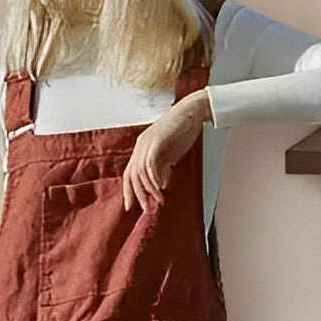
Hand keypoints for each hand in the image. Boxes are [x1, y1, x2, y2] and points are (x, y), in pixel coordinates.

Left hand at [122, 89, 211, 212]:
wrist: (192, 111)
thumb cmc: (182, 131)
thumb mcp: (170, 154)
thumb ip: (164, 169)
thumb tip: (161, 185)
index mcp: (142, 148)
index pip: (130, 173)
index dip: (129, 191)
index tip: (132, 207)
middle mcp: (141, 145)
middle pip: (131, 175)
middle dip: (137, 194)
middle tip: (145, 209)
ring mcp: (147, 142)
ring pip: (140, 171)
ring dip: (149, 189)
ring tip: (158, 201)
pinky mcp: (156, 140)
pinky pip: (150, 164)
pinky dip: (154, 178)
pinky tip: (160, 188)